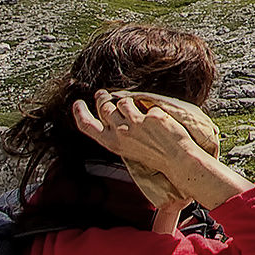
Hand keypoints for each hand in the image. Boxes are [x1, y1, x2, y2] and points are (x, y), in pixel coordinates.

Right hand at [72, 90, 201, 176]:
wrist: (177, 160)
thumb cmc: (153, 155)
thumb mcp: (127, 148)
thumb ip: (115, 132)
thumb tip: (108, 112)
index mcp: (112, 143)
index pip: (87, 125)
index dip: (80, 113)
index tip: (78, 103)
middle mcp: (120, 133)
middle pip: (104, 108)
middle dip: (103, 98)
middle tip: (104, 94)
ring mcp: (136, 124)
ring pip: (123, 102)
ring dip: (127, 101)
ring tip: (134, 109)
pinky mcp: (151, 116)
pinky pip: (145, 103)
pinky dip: (149, 108)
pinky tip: (157, 119)